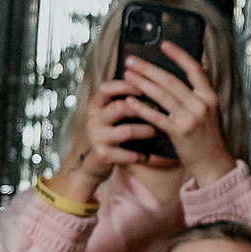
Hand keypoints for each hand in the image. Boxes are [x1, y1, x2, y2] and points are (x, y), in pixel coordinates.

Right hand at [56, 79, 162, 202]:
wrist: (90, 166)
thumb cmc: (106, 137)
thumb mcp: (107, 117)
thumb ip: (119, 104)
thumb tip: (147, 88)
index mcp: (94, 107)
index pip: (106, 88)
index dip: (124, 85)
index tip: (144, 86)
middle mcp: (93, 120)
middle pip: (119, 107)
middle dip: (142, 109)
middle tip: (160, 111)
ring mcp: (96, 138)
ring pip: (127, 131)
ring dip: (146, 131)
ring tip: (159, 132)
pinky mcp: (102, 155)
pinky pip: (126, 154)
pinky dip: (139, 155)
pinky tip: (147, 156)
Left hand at [118, 42, 235, 184]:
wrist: (214, 163)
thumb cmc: (210, 136)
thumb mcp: (212, 109)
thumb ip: (204, 88)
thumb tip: (202, 66)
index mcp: (209, 96)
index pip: (193, 69)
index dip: (178, 55)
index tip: (164, 44)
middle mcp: (201, 104)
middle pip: (170, 80)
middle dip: (148, 68)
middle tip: (131, 60)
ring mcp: (190, 118)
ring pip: (161, 96)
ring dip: (141, 83)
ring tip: (127, 75)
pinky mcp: (179, 132)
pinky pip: (157, 117)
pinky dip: (142, 108)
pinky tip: (130, 100)